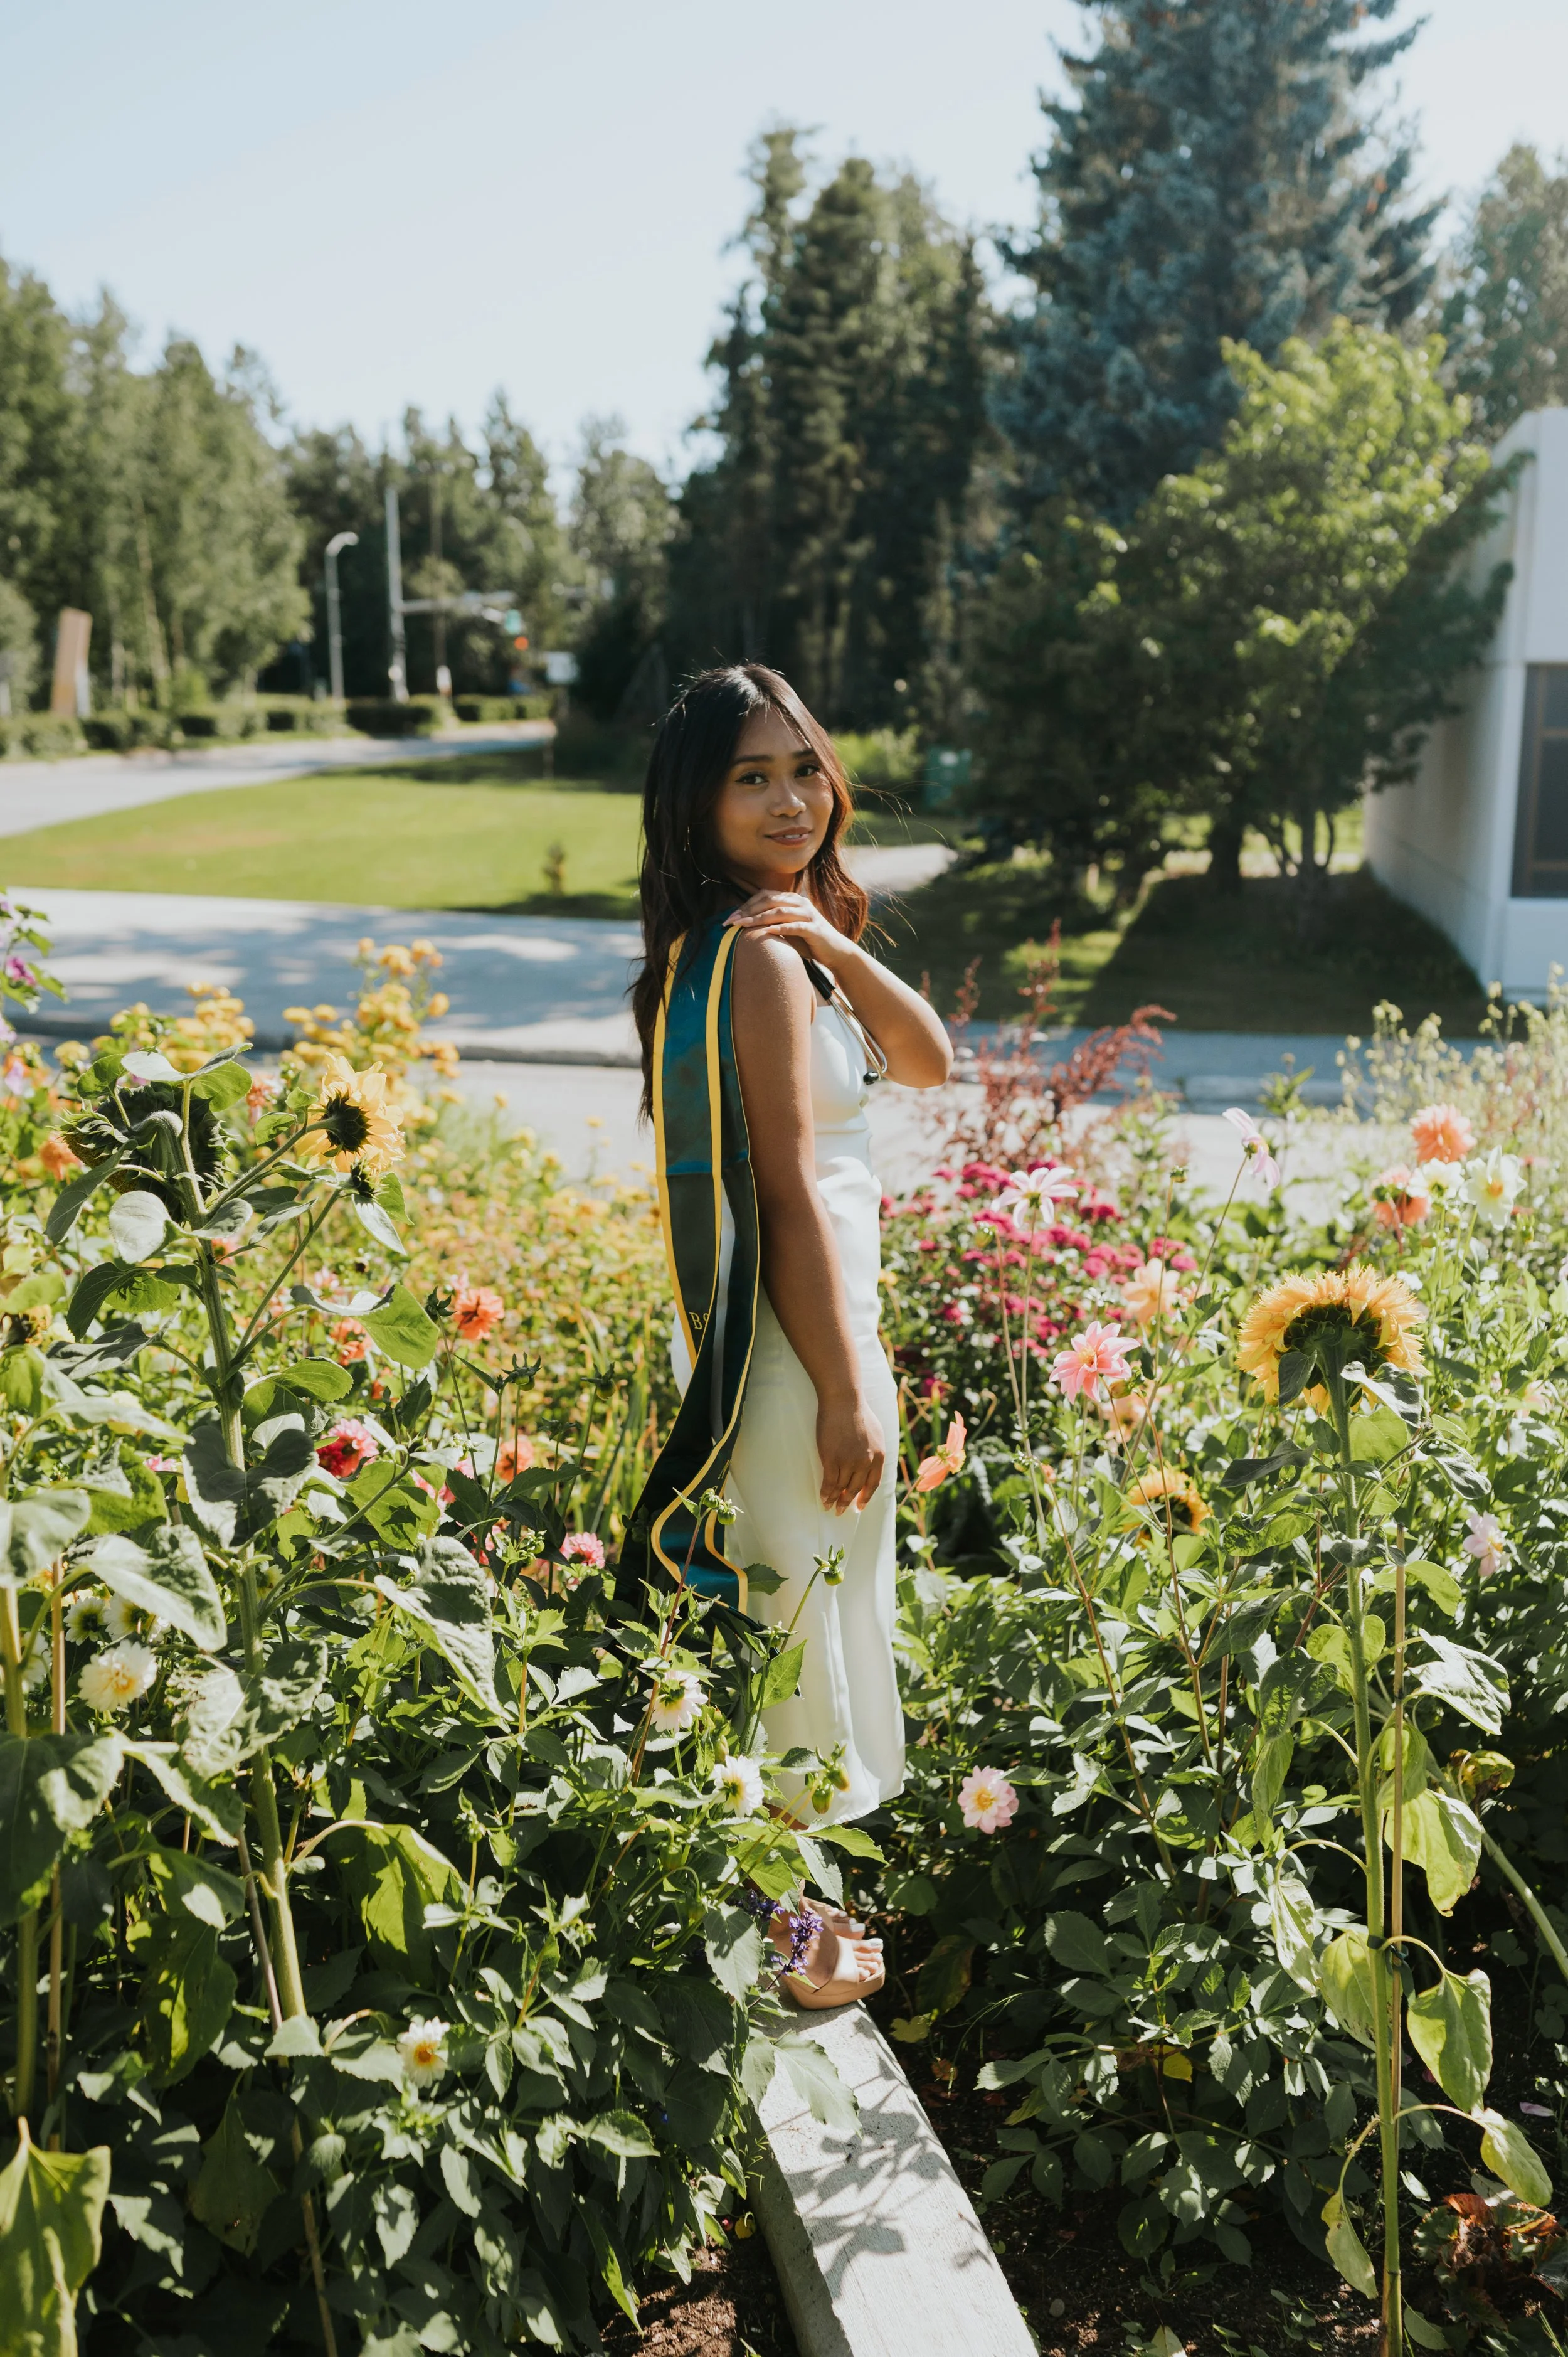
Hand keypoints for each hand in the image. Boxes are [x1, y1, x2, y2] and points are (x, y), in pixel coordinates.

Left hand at [726, 889, 853, 970]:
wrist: (835, 951)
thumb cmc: (808, 941)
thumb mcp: (787, 929)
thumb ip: (772, 922)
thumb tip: (745, 925)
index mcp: (792, 900)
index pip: (765, 895)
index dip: (746, 904)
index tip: (730, 917)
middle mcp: (800, 903)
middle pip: (769, 901)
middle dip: (747, 911)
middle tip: (730, 922)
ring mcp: (808, 915)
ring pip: (779, 911)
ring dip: (758, 918)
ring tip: (742, 925)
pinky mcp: (814, 929)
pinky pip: (795, 926)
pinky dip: (780, 928)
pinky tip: (766, 931)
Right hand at [815, 1394, 884, 1514]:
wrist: (843, 1402)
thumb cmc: (858, 1413)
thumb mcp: (875, 1434)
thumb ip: (874, 1451)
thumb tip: (871, 1464)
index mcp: (878, 1456)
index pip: (873, 1484)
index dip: (865, 1497)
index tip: (859, 1506)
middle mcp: (865, 1462)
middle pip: (856, 1489)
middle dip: (847, 1502)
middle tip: (841, 1511)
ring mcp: (848, 1461)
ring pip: (841, 1487)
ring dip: (835, 1500)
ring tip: (829, 1506)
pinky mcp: (832, 1459)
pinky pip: (829, 1482)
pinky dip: (825, 1492)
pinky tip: (823, 1498)